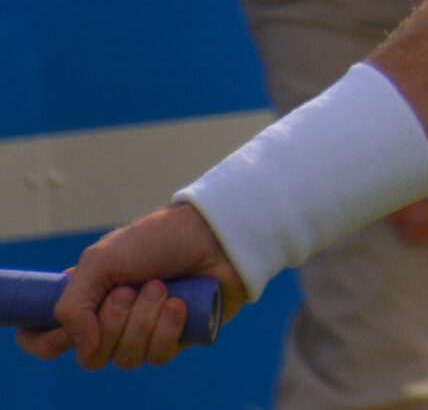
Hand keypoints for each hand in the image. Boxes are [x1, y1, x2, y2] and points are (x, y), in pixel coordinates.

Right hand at [14, 202, 245, 369]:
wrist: (216, 234)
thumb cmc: (158, 240)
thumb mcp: (102, 260)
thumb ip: (73, 304)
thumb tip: (83, 347)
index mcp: (88, 301)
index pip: (49, 340)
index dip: (47, 342)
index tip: (61, 330)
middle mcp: (113, 321)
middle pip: (92, 356)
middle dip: (111, 321)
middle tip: (131, 288)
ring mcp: (145, 332)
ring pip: (126, 358)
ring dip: (142, 321)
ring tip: (162, 287)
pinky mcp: (178, 339)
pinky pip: (158, 356)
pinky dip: (166, 330)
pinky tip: (179, 304)